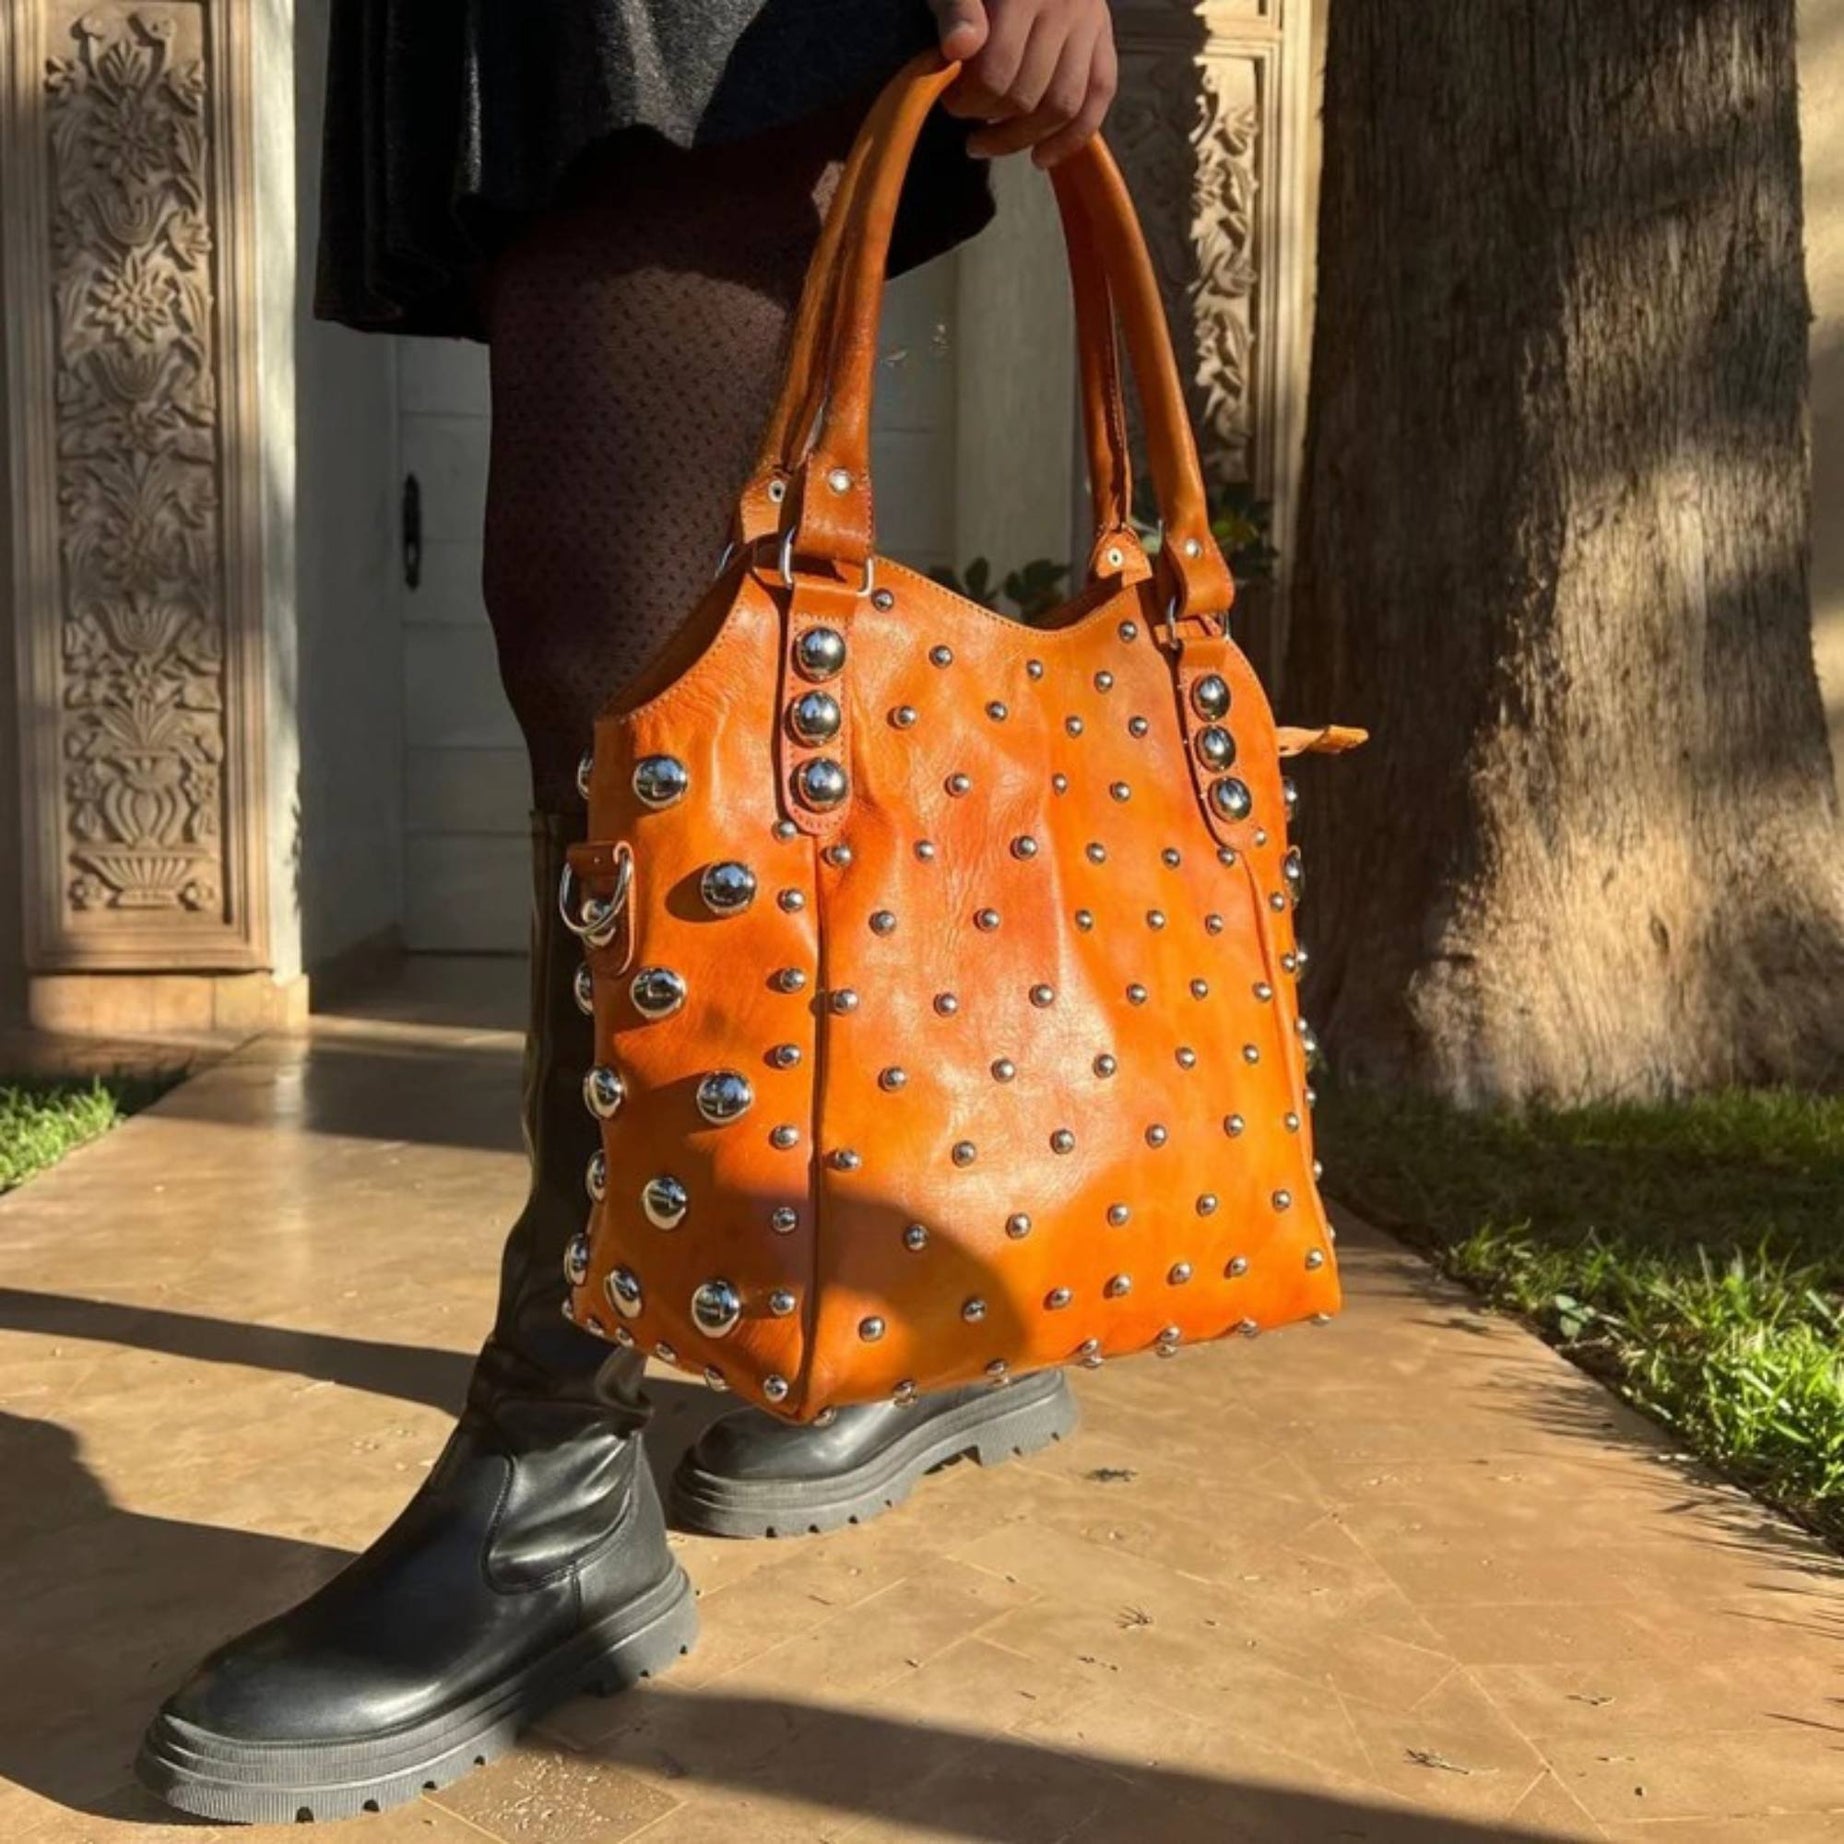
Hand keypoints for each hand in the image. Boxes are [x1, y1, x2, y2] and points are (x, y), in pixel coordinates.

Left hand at [930, 0, 1117, 168]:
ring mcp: (1090, 23)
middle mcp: (1066, 6)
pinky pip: (1099, 98)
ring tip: (989, 143)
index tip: (949, 98)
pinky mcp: (1105, 37)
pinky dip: (1072, 138)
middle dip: (990, 117)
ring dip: (1023, 138)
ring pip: (1064, 105)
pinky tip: (1041, 158)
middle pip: (1029, 94)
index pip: (998, 71)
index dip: (968, 98)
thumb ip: (955, 8)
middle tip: (967, 116)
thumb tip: (959, 48)